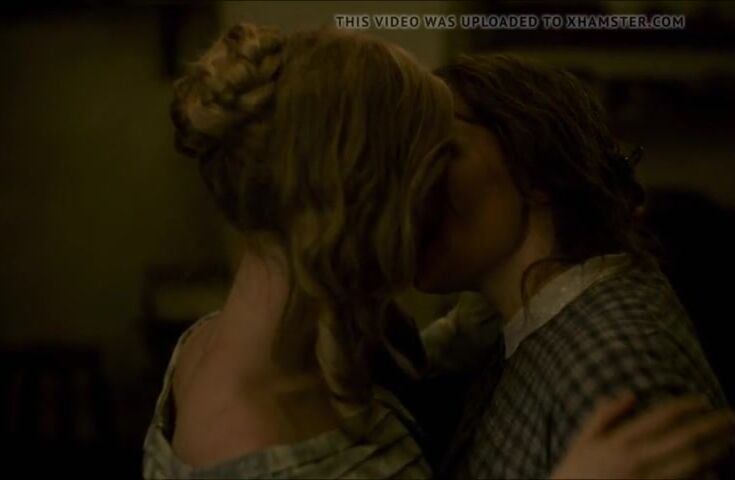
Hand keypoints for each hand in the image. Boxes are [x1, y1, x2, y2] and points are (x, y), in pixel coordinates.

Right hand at [550, 392, 734, 478]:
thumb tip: (630, 393)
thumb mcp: (582, 441)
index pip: (662, 417)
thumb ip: (605, 415)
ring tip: (731, 437)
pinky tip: (716, 469)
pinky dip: (704, 476)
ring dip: (716, 448)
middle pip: (685, 438)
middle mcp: (639, 460)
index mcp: (621, 442)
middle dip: (712, 425)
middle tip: (732, 415)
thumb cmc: (575, 475)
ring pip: (692, 462)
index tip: (702, 399)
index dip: (686, 406)